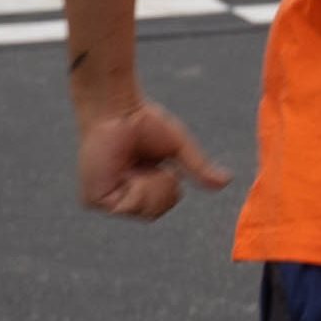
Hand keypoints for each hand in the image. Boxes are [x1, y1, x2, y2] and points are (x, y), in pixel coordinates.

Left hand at [74, 93, 231, 220]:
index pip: (162, 204)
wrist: (117, 107)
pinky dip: (136, 188)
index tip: (155, 160)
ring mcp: (105, 199)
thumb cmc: (143, 120)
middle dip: (161, 185)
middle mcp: (119, 195)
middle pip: (154, 213)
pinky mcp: (94, 199)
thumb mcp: (178, 148)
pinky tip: (126, 172)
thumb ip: (199, 169)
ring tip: (134, 165)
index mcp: (136, 185)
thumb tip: (227, 181)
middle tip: (144, 162)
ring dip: (149, 184)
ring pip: (143, 212)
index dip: (169, 184)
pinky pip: (127, 209)